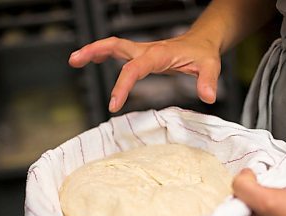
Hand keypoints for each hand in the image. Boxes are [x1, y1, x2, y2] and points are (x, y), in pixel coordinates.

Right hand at [68, 33, 220, 111]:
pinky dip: (104, 54)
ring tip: (74, 60)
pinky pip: (119, 53)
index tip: (113, 105)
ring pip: (113, 47)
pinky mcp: (142, 55)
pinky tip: (95, 61)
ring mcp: (143, 51)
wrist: (203, 41)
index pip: (134, 69)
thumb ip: (208, 81)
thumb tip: (209, 97)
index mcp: (158, 54)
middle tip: (74, 61)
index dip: (121, 86)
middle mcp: (147, 50)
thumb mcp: (211, 66)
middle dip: (94, 52)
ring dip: (94, 51)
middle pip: (115, 46)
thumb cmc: (204, 53)